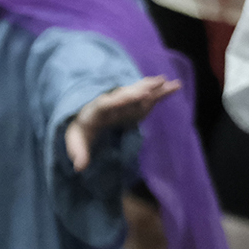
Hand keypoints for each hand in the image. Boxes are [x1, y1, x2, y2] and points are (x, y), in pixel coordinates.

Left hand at [64, 75, 179, 171]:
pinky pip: (146, 94)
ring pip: (138, 91)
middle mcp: (110, 100)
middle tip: (154, 86)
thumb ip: (78, 152)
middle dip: (139, 90)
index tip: (131, 98)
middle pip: (125, 94)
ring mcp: (123, 99)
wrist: (83, 116)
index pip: (106, 104)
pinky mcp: (132, 100)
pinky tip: (172, 85)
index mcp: (96, 110)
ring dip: (152, 86)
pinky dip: (159, 90)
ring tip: (166, 81)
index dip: (118, 101)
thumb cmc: (80, 130)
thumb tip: (79, 168)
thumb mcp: (76, 141)